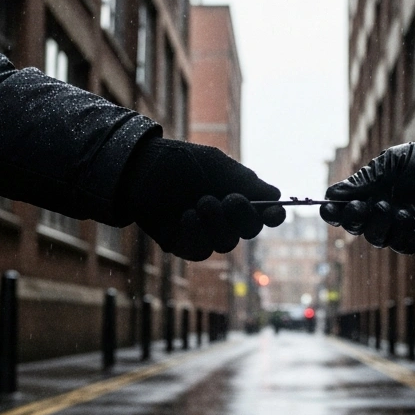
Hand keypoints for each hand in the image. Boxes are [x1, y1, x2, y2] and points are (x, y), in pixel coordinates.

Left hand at [116, 137, 285, 260]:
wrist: (138, 169)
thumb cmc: (178, 162)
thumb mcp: (216, 165)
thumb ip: (245, 181)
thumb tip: (276, 196)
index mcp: (235, 194)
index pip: (262, 212)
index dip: (272, 215)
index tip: (273, 213)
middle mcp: (223, 216)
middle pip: (249, 231)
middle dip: (244, 217)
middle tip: (231, 199)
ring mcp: (203, 232)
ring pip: (226, 244)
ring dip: (218, 224)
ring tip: (201, 203)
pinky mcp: (181, 244)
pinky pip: (200, 252)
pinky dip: (197, 235)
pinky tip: (187, 216)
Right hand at [320, 133, 414, 253]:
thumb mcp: (386, 166)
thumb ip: (360, 182)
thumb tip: (330, 196)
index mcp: (370, 193)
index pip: (343, 209)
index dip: (334, 211)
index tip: (331, 207)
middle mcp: (382, 212)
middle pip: (355, 227)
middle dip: (353, 219)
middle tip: (360, 207)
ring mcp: (400, 226)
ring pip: (376, 238)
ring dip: (378, 224)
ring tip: (389, 207)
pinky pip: (401, 244)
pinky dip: (399, 232)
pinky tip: (406, 216)